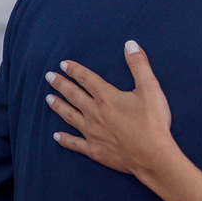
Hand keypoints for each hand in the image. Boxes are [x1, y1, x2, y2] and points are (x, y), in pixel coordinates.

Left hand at [47, 40, 176, 182]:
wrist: (152, 155)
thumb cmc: (153, 122)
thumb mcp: (150, 88)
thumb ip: (139, 64)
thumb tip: (130, 44)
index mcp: (107, 97)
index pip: (86, 79)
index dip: (74, 70)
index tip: (63, 64)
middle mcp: (94, 113)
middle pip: (73, 95)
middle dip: (61, 84)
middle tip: (49, 77)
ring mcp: (92, 133)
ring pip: (70, 116)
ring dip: (58, 107)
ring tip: (48, 99)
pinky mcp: (94, 150)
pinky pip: (75, 143)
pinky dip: (65, 139)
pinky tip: (56, 136)